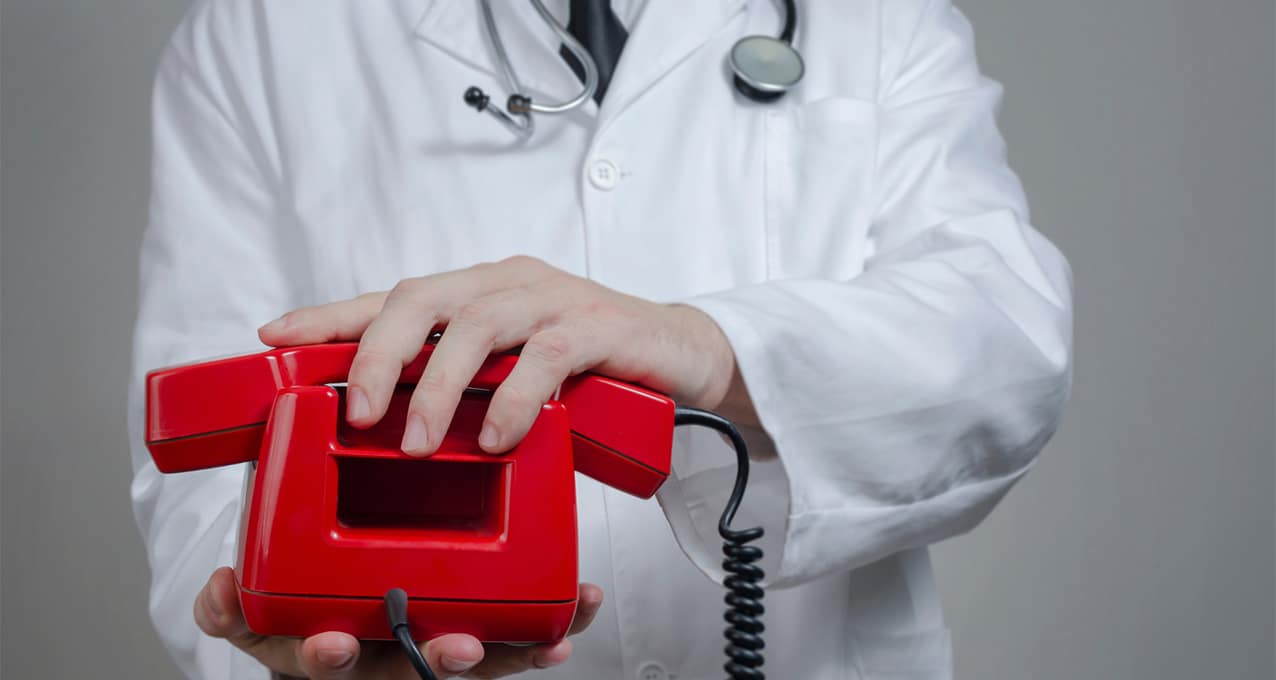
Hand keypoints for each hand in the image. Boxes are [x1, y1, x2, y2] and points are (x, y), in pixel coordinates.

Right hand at [195, 567, 604, 677]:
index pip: (324, 658)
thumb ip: (232, 606)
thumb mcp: (255, 609)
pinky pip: (512, 641)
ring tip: (546, 645)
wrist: (332, 604)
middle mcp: (379, 659)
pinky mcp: (463, 637)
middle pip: (410, 670)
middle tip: (463, 648)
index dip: (326, 655)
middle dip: (439, 662)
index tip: (335, 644)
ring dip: (511, 654)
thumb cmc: (302, 605)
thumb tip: (219, 590)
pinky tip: (581, 605)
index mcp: (322, 646)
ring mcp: (420, 652)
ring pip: (469, 661)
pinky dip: (547, 628)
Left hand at [259, 256, 739, 453]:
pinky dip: (515, 397)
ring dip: (439, 388)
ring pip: (479, 325)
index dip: (332, 314)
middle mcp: (511, 284)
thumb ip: (467, 387)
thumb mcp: (516, 375)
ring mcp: (557, 300)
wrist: (686, 357)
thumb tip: (398, 429)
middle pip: (425, 298)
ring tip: (417, 443)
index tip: (276, 337)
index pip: (394, 297)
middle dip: (380, 355)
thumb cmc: (593, 370)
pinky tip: (499, 437)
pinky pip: (549, 355)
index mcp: (481, 291)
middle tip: (358, 417)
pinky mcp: (602, 326)